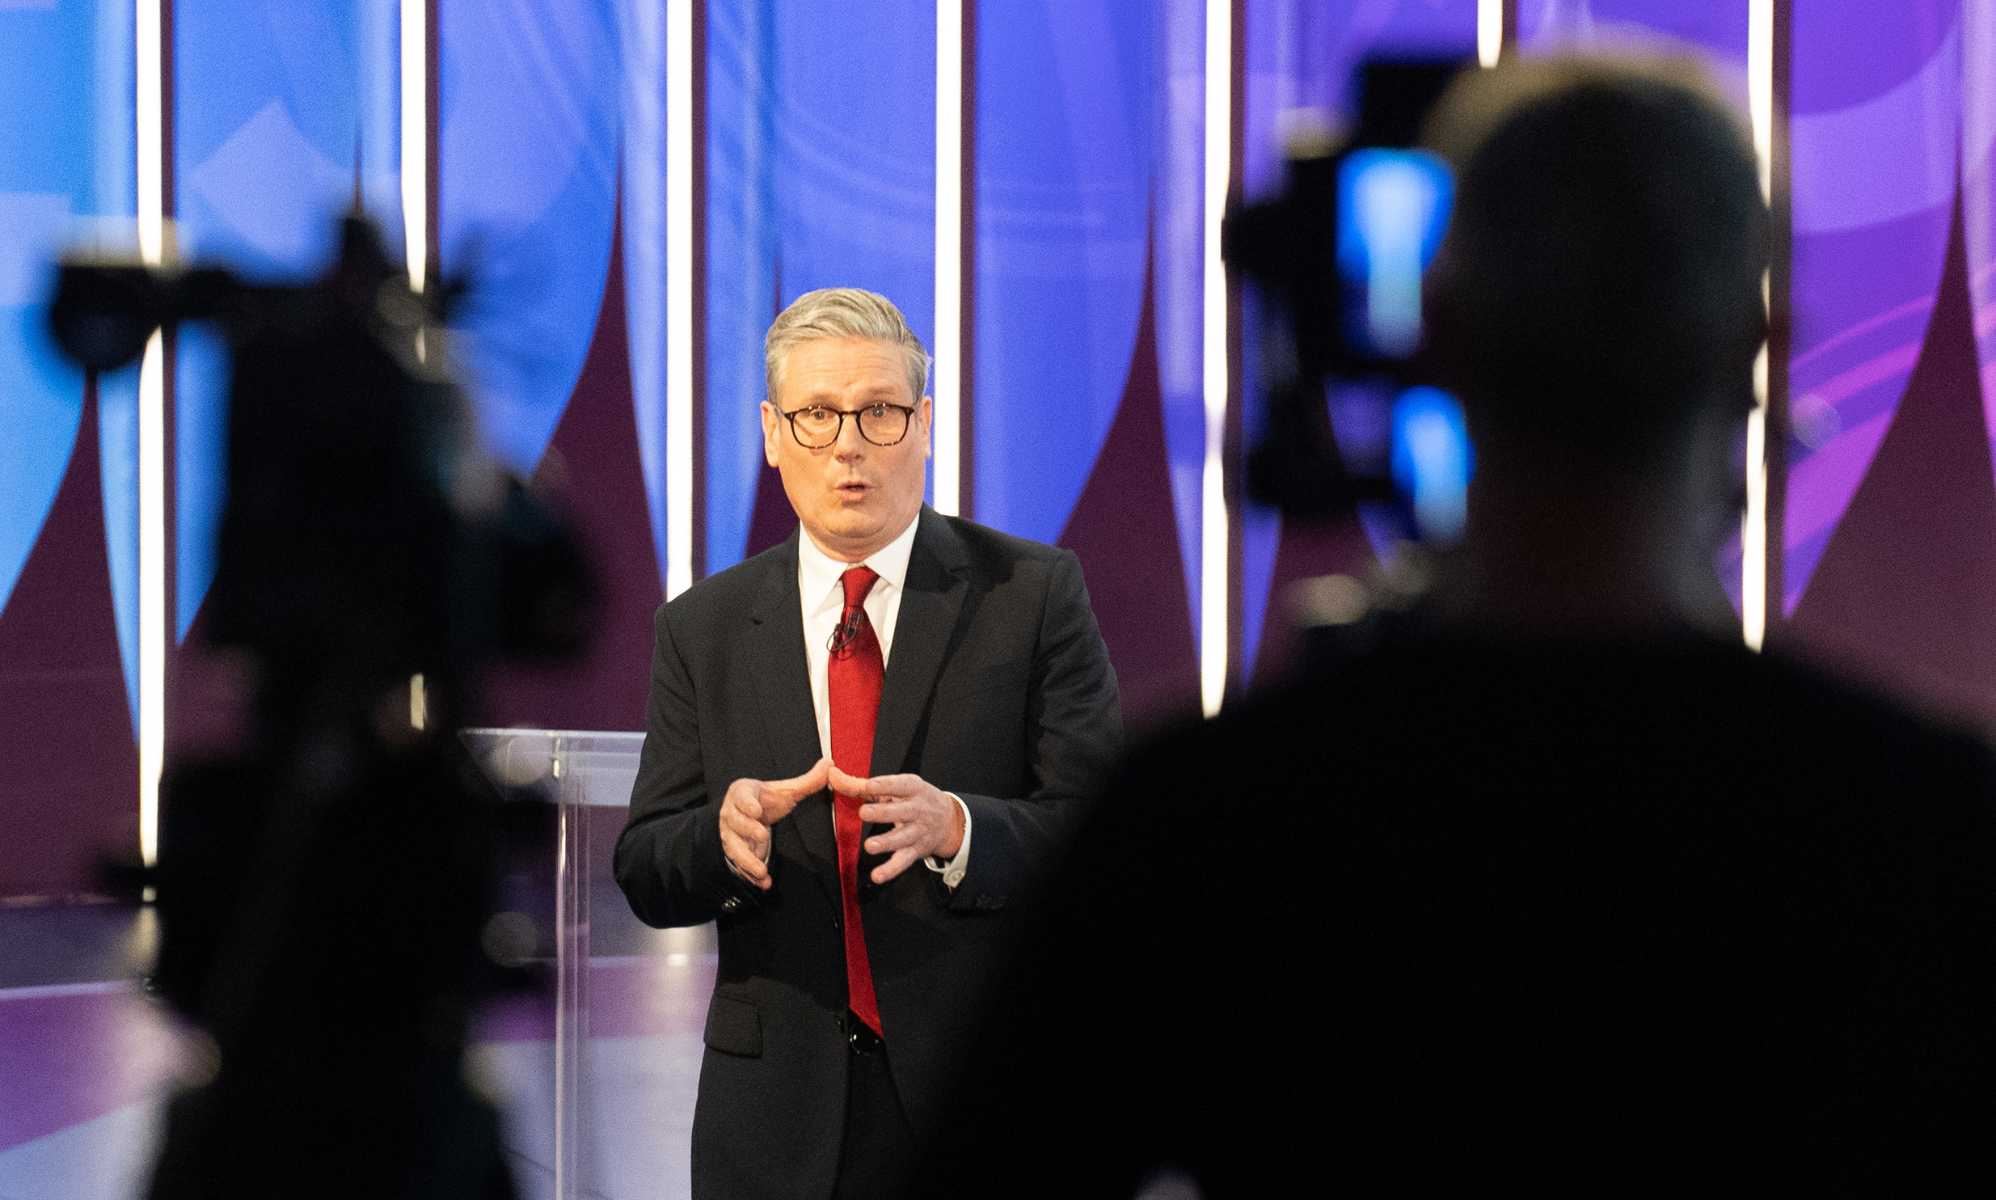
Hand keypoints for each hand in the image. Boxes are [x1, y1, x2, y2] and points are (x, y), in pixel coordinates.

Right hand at [719, 757, 829, 890]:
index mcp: (743, 793)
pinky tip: (764, 883)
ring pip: (734, 847)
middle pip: (735, 821)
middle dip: (747, 829)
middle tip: (762, 835)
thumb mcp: (786, 791)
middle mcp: (732, 813)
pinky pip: (740, 865)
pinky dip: (750, 875)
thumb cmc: (766, 800)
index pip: (741, 796)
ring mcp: (731, 834)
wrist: (746, 814)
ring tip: (761, 870)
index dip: (747, 803)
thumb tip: (830, 764)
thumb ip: (808, 781)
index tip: (756, 810)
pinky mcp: (735, 851)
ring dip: (747, 860)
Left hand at [829, 765, 966, 884]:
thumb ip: (863, 784)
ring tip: (870, 846)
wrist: (948, 820)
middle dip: (883, 813)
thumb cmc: (915, 799)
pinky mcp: (916, 851)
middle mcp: (917, 810)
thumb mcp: (897, 786)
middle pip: (901, 811)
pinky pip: (903, 862)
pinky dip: (891, 870)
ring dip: (886, 843)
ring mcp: (917, 831)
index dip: (882, 786)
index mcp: (913, 788)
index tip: (866, 786)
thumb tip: (834, 777)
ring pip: (902, 838)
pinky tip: (877, 875)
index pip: (898, 785)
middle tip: (864, 813)